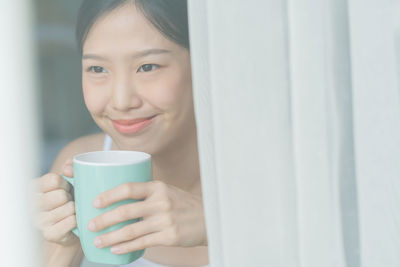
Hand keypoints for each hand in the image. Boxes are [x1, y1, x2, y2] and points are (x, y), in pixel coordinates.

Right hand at [32, 158, 78, 245]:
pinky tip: (73, 220)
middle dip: (71, 197)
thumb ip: (71, 167)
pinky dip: (77, 220)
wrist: (71, 224)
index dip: (66, 184)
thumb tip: (67, 169)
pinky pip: (71, 221)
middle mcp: (32, 205)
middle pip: (61, 195)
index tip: (66, 188)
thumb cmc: (69, 197)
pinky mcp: (49, 234)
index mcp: (33, 188)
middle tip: (69, 201)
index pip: (54, 180)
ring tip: (71, 211)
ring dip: (75, 209)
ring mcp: (39, 221)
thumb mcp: (70, 179)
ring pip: (68, 208)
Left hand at [87, 180, 207, 253]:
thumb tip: (118, 199)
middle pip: (126, 211)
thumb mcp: (167, 191)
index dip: (109, 195)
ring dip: (110, 237)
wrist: (209, 218)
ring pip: (131, 230)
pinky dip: (126, 247)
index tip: (95, 202)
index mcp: (158, 187)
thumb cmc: (183, 204)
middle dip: (104, 219)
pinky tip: (115, 249)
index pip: (129, 188)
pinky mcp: (169, 236)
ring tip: (97, 241)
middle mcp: (161, 202)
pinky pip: (142, 243)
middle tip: (89, 224)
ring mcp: (165, 220)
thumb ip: (147, 194)